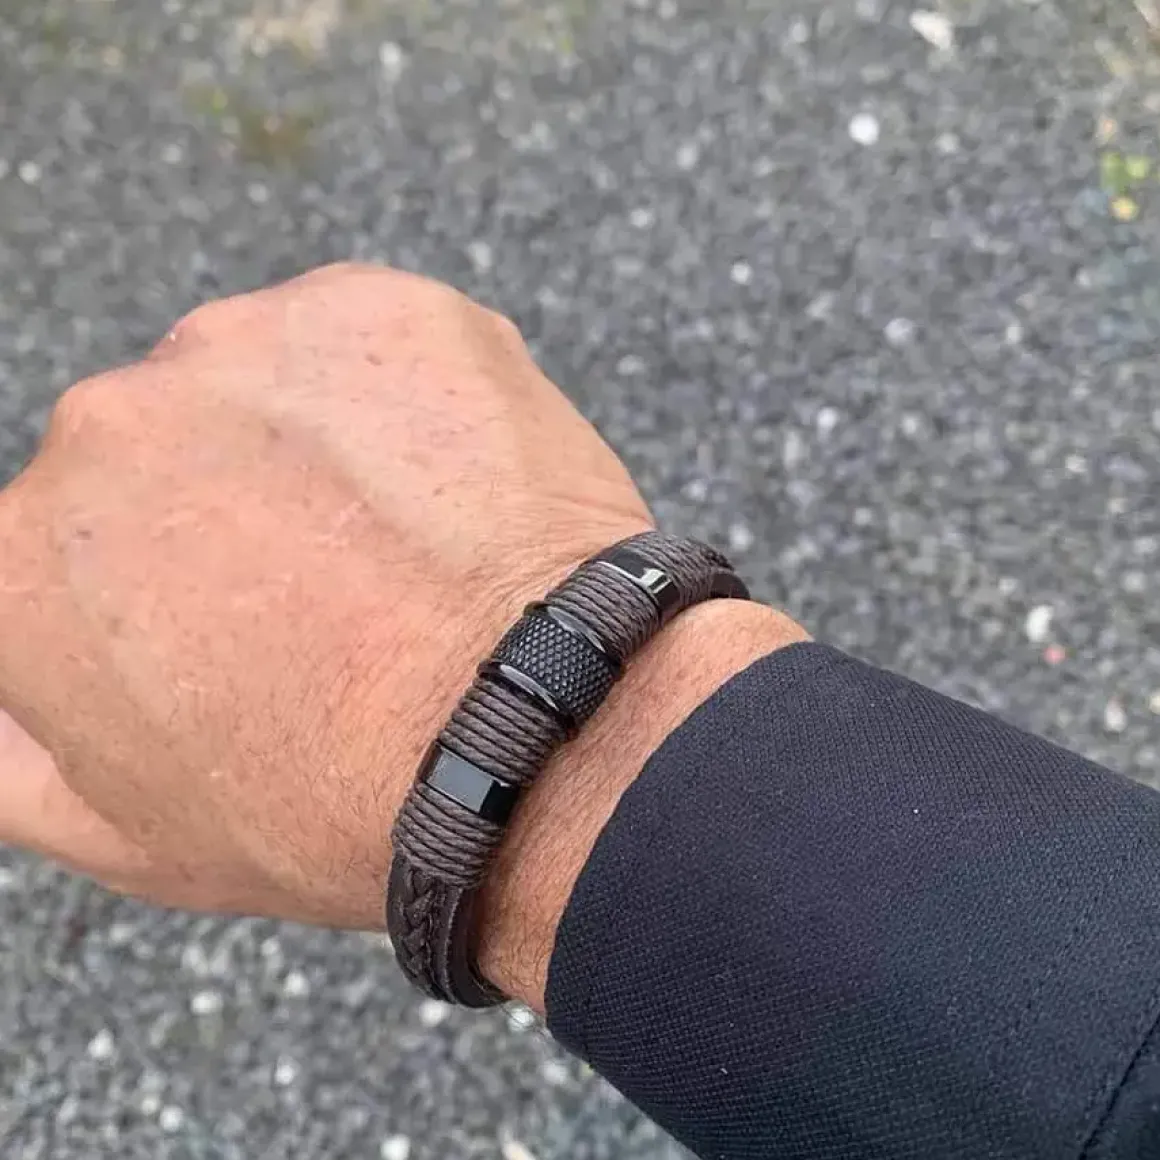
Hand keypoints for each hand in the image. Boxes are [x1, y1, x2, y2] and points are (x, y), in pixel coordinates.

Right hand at [0, 264, 652, 929]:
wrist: (530, 734)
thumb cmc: (334, 804)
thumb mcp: (129, 833)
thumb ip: (17, 753)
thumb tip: (14, 695)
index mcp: (24, 555)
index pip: (81, 549)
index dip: (170, 595)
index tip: (239, 625)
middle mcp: (107, 427)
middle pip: (167, 454)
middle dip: (233, 513)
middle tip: (335, 592)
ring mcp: (244, 347)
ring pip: (266, 386)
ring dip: (315, 447)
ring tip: (402, 547)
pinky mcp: (377, 308)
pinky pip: (373, 348)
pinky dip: (407, 403)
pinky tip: (451, 490)